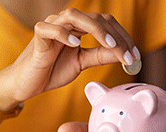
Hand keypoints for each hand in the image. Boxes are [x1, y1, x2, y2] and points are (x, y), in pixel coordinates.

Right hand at [0, 8, 139, 110]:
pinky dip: (62, 34)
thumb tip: (122, 54)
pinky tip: (76, 44)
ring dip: (96, 30)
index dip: (123, 37)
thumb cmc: (54, 69)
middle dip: (116, 37)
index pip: (106, 24)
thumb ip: (100, 56)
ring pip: (75, 16)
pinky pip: (49, 29)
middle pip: (96, 18)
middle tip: (129, 55)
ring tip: (110, 46)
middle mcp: (68, 23)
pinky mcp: (38, 37)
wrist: (29, 82)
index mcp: (80, 28)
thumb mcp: (82, 63)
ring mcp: (52, 27)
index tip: (136, 56)